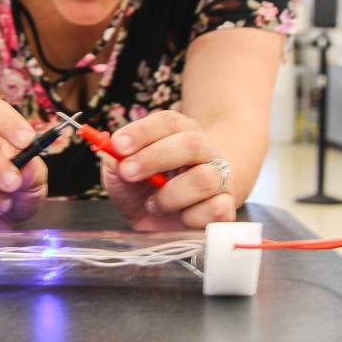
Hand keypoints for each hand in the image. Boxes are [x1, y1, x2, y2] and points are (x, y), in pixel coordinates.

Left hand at [101, 110, 235, 229]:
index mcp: (179, 133)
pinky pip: (215, 209)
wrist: (168, 220)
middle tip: (127, 172)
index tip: (118, 145)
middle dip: (155, 157)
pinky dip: (190, 217)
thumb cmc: (144, 188)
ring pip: (204, 178)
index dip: (142, 132)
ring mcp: (218, 178)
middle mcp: (204, 151)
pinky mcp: (225, 208)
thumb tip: (115, 153)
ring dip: (170, 194)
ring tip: (152, 204)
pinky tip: (179, 217)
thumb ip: (115, 160)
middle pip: (191, 143)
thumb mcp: (121, 172)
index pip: (168, 121)